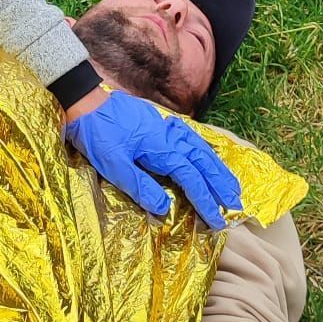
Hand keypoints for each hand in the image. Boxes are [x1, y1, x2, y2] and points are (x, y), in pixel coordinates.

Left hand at [62, 87, 241, 228]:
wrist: (86, 101)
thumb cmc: (97, 134)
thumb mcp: (113, 164)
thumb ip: (140, 186)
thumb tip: (164, 208)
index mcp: (162, 147)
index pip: (191, 178)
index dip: (205, 200)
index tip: (216, 220)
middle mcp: (171, 135)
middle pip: (204, 162)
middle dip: (221, 185)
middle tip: (236, 205)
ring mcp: (168, 126)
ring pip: (202, 149)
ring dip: (218, 169)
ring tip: (232, 187)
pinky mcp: (161, 123)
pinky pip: (192, 139)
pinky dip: (206, 152)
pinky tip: (210, 159)